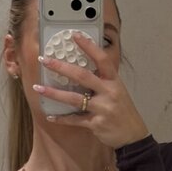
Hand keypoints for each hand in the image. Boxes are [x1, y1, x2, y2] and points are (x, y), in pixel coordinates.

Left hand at [33, 31, 150, 149]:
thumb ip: (102, 82)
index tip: (74, 35)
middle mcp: (109, 92)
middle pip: (82, 76)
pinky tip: (50, 116)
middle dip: (61, 67)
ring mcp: (102, 108)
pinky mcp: (96, 123)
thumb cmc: (123, 111)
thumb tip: (79, 72)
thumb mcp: (117, 92)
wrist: (133, 135)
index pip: (102, 59)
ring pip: (74, 99)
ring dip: (54, 93)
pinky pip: (75, 120)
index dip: (88, 46)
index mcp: (114, 81)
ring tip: (38, 88)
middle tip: (44, 60)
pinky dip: (62, 119)